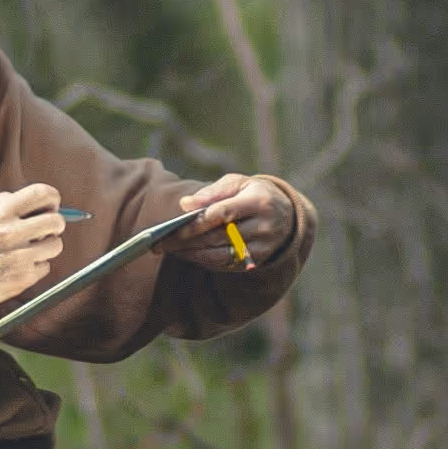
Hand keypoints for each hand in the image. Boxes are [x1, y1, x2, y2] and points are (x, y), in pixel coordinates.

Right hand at [0, 182, 68, 308]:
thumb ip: (2, 207)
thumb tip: (33, 204)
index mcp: (0, 212)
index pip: (42, 193)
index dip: (52, 198)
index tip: (51, 204)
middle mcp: (12, 232)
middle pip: (56, 221)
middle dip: (54, 224)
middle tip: (46, 229)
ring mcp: (20, 256)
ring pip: (55, 245)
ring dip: (46, 247)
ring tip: (29, 250)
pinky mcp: (23, 277)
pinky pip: (44, 266)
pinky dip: (35, 266)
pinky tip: (18, 266)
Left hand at [172, 172, 289, 269]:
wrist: (286, 214)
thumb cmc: (254, 193)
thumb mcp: (238, 183)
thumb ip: (211, 192)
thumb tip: (185, 204)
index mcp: (259, 201)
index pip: (223, 214)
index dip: (197, 223)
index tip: (173, 229)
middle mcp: (263, 226)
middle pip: (218, 237)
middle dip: (186, 242)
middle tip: (161, 244)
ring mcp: (262, 246)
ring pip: (220, 254)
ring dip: (192, 254)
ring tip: (170, 250)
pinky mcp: (257, 260)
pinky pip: (226, 265)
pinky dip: (204, 261)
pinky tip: (188, 255)